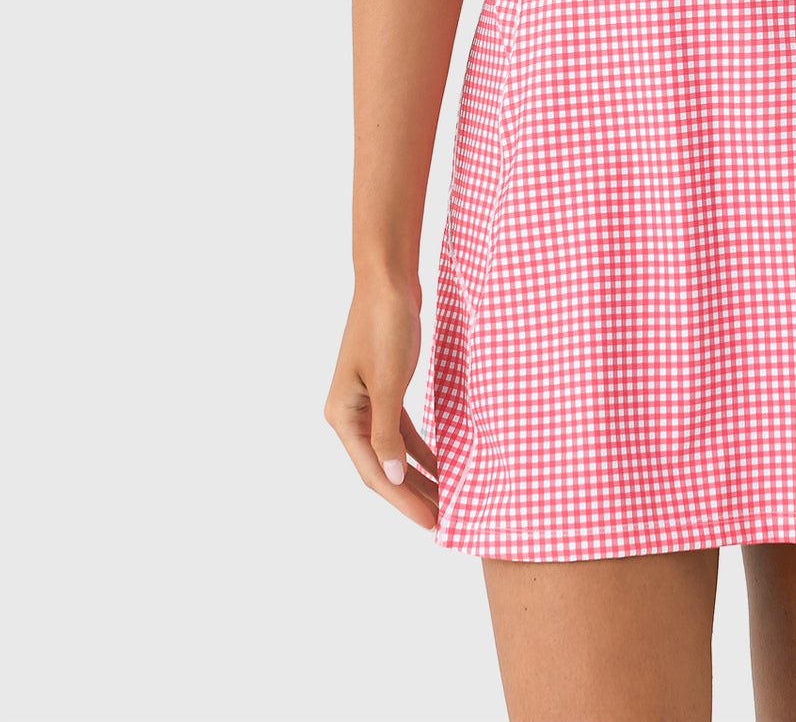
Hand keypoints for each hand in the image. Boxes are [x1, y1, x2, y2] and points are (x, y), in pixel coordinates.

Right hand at [324, 274, 438, 529]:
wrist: (389, 280)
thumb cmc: (385, 325)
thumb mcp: (388, 382)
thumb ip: (387, 433)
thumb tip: (391, 477)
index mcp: (342, 416)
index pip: (374, 471)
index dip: (403, 500)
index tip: (431, 522)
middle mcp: (349, 414)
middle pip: (382, 467)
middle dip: (412, 495)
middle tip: (444, 521)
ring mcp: (367, 402)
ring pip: (393, 451)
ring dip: (418, 475)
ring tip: (445, 500)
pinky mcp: (385, 389)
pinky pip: (401, 430)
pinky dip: (419, 449)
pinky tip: (440, 464)